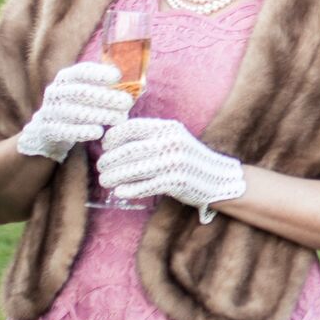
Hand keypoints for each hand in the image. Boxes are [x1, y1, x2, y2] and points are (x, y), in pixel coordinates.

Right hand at [13, 61, 130, 161]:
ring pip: (74, 112)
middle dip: (105, 97)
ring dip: (99, 114)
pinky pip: (66, 130)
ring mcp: (50, 111)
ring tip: (120, 118)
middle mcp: (55, 92)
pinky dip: (83, 131)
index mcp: (65, 78)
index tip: (117, 76)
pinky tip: (99, 132)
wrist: (48, 130)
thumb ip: (107, 88)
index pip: (80, 71)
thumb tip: (138, 85)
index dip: (98, 73)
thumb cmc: (78, 107)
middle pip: (80, 92)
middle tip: (127, 102)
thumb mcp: (88, 92)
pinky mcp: (48, 129)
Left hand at [95, 117, 246, 219]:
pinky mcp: (177, 181)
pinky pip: (147, 186)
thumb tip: (114, 142)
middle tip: (101, 168)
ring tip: (105, 181)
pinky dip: (130, 189)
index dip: (113, 136)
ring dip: (115, 176)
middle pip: (130, 150)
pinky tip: (120, 192)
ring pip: (135, 169)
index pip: (132, 127)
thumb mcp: (173, 140)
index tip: (105, 146)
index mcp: (168, 128)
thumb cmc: (187, 159)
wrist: (218, 178)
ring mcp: (175, 162)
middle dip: (110, 160)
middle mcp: (171, 142)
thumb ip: (150, 138)